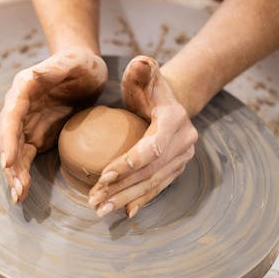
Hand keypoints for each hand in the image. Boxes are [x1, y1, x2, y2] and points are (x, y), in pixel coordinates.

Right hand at [0, 48, 106, 202]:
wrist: (85, 70)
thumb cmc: (79, 63)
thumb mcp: (73, 61)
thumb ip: (54, 68)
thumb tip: (35, 74)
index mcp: (23, 89)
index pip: (11, 117)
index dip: (8, 140)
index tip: (8, 161)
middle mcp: (19, 108)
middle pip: (8, 140)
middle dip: (11, 165)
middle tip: (17, 189)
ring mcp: (26, 124)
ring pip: (14, 153)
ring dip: (15, 175)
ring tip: (19, 196)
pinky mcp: (36, 136)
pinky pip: (25, 158)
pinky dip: (23, 175)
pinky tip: (23, 192)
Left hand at [88, 56, 197, 217]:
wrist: (172, 100)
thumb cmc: (149, 86)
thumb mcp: (144, 74)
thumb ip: (142, 69)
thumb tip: (139, 64)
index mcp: (175, 120)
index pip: (150, 148)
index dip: (128, 164)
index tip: (103, 176)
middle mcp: (184, 142)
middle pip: (149, 172)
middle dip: (120, 189)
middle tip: (94, 200)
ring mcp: (182, 158)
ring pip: (152, 184)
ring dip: (126, 200)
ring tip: (101, 210)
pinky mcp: (176, 168)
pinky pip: (158, 187)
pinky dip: (141, 201)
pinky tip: (124, 213)